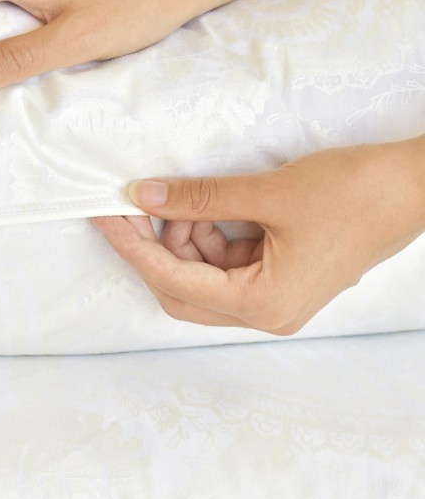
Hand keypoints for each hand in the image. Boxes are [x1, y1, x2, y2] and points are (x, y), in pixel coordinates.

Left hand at [93, 139, 424, 334]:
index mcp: (264, 303)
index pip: (175, 281)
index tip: (104, 216)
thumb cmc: (352, 192)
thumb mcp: (266, 193)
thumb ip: (199, 199)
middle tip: (127, 207)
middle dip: (153, 247)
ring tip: (179, 200)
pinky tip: (203, 210)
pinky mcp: (280, 277)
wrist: (412, 186)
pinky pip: (225, 265)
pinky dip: (206, 238)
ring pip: (201, 278)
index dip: (133, 247)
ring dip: (181, 240)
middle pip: (182, 290)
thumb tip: (143, 195)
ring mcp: (274, 297)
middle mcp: (266, 312)